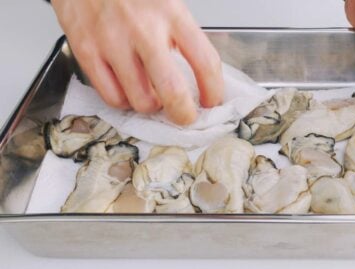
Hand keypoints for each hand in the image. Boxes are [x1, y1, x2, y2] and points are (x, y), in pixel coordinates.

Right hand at [51, 0, 223, 124]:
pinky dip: (124, 101)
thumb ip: (183, 35)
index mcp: (171, 13)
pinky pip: (111, 97)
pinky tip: (128, 90)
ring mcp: (112, 41)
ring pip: (140, 101)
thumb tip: (200, 76)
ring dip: (151, 106)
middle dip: (183, 113)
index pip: (205, 61)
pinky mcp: (85, 50)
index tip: (212, 101)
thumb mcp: (167, 2)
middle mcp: (143, 29)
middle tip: (184, 116)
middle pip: (172, 91)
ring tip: (151, 95)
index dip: (213, 90)